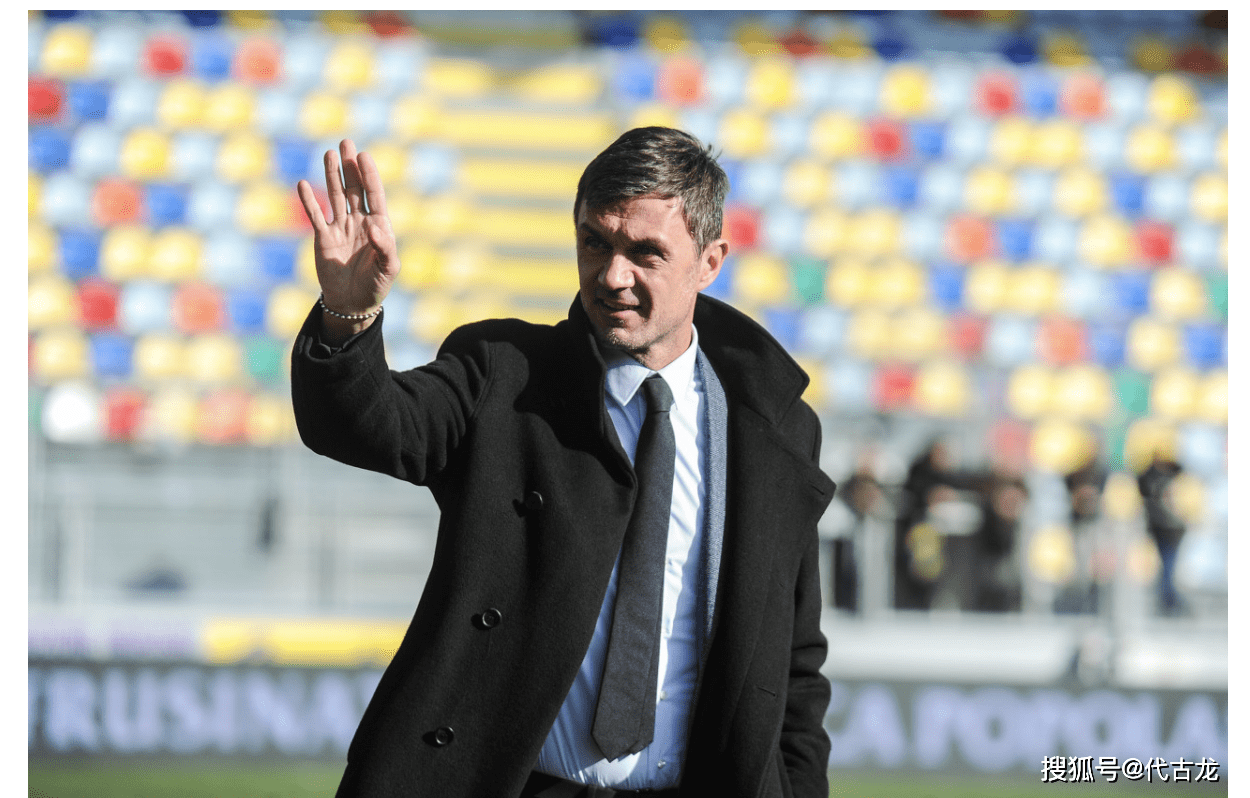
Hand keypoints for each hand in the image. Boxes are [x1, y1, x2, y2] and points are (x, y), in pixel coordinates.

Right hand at [296, 139, 399, 338]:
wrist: (353, 303)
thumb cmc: (376, 286)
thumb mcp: (388, 269)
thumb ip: (385, 247)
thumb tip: (374, 225)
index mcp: (379, 225)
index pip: (374, 194)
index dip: (369, 175)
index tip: (363, 156)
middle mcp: (360, 221)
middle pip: (354, 188)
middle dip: (350, 166)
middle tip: (346, 142)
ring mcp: (340, 227)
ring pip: (335, 196)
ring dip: (331, 175)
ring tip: (328, 153)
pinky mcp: (323, 238)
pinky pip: (315, 215)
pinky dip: (309, 201)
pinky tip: (303, 184)